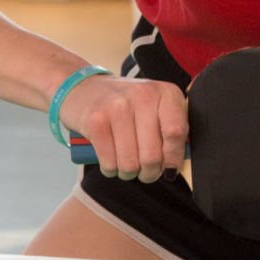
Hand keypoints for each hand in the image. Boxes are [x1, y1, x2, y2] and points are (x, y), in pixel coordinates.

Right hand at [58, 73, 187, 182]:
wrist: (83, 87)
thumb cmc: (126, 105)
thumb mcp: (154, 107)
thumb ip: (170, 130)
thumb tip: (174, 166)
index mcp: (165, 92)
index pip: (176, 133)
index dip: (173, 158)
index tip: (168, 168)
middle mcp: (143, 95)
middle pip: (153, 156)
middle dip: (149, 173)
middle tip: (145, 171)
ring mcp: (118, 107)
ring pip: (130, 164)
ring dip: (129, 173)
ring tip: (126, 164)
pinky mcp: (96, 121)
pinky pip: (110, 163)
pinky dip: (111, 169)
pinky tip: (110, 159)